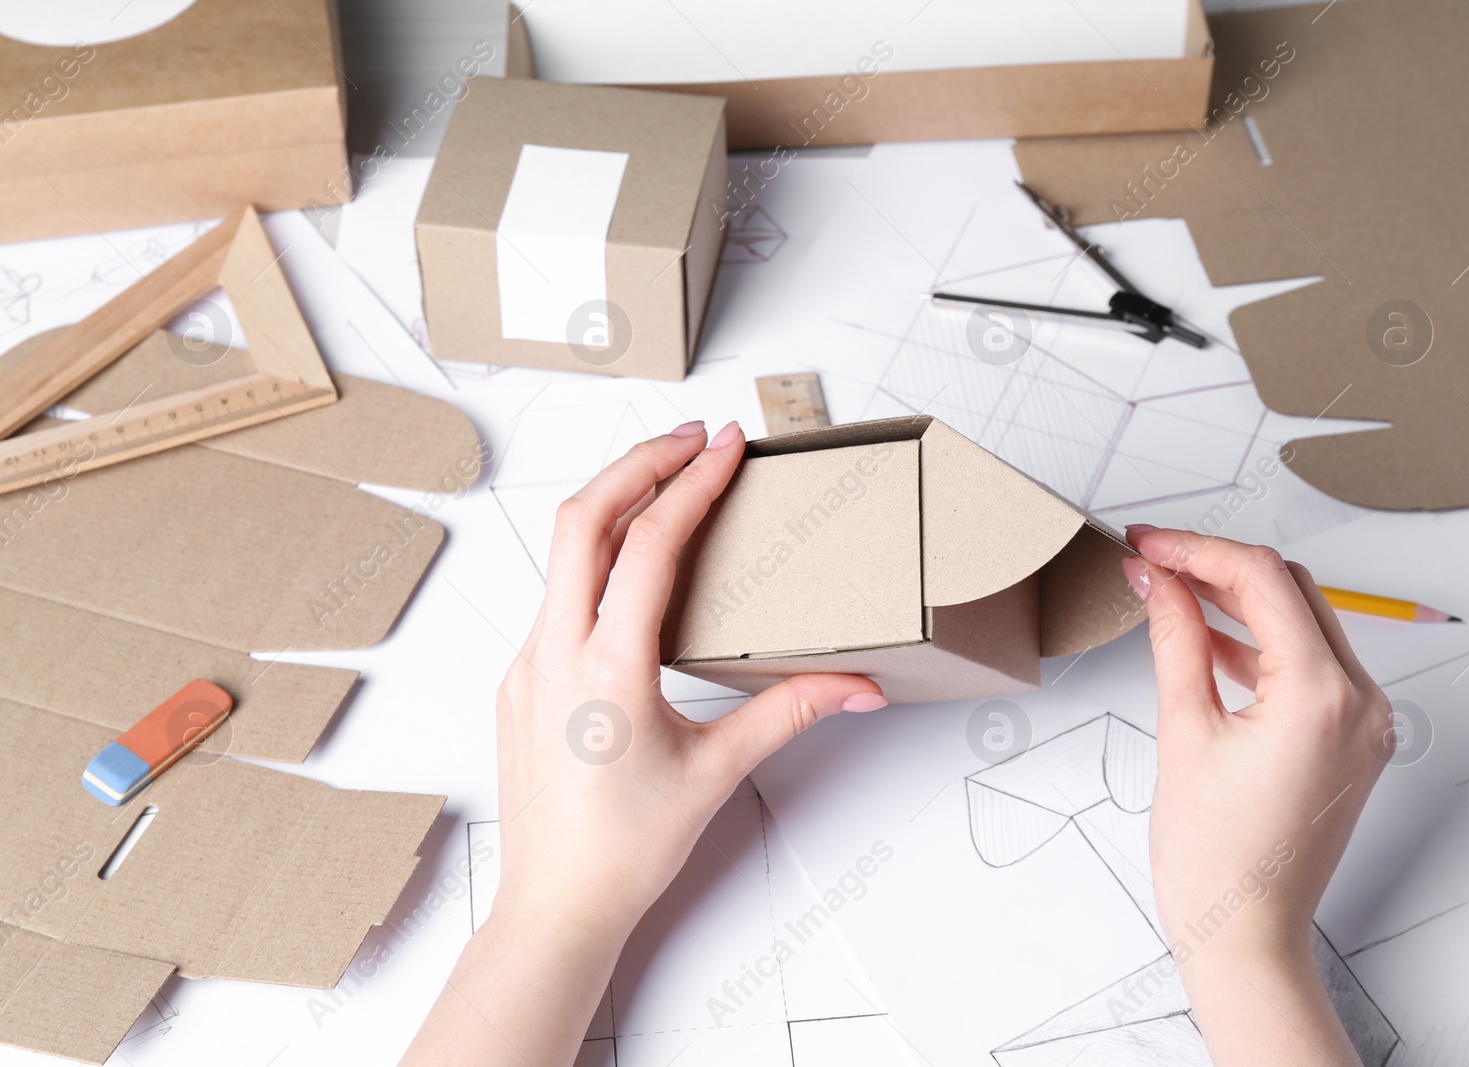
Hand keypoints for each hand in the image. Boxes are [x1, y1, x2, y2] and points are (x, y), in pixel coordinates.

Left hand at [404, 421, 885, 1066]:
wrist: (554, 905)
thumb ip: (789, 712)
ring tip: (670, 482)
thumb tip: (855, 686)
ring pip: (562, 553)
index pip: (649, 544)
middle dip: (639, 462)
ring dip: (615, 505)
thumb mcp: (717, 772)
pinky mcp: (521, 680)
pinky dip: (596, 559)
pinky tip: (635, 568)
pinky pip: (556, 595)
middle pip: (584, 518)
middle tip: (695, 438)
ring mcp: (527, 663)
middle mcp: (554, 652)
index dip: (692, 484)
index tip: (725, 446)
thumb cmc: (624, 850)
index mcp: (605, 667)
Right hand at [1123, 525, 1389, 1066]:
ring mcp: (1364, 721)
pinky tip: (1209, 637)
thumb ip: (1175, 638)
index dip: (1196, 549)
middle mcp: (1359, 701)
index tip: (1146, 544)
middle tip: (1153, 559)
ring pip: (1304, 621)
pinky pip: (1311, 665)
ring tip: (1172, 589)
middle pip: (1289, 589)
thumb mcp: (1183, 731)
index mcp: (1320, 694)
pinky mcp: (1352, 739)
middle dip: (1218, 565)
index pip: (1261, 579)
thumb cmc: (1215, 858)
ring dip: (1240, 599)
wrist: (1246, 934)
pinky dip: (1262, 643)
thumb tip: (1158, 579)